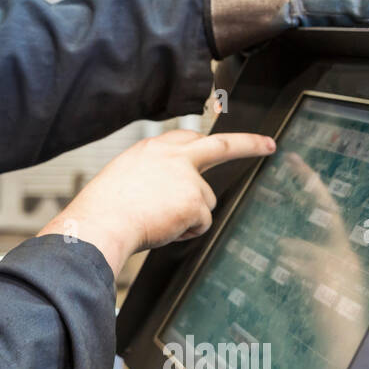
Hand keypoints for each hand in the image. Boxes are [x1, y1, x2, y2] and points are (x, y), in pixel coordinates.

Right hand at [38, 129, 275, 276]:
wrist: (99, 224)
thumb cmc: (104, 209)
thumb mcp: (124, 178)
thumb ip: (153, 176)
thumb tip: (169, 193)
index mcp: (152, 149)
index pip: (187, 137)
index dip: (204, 142)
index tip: (218, 140)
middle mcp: (173, 156)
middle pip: (220, 145)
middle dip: (248, 144)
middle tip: (268, 145)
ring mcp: (186, 177)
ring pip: (205, 201)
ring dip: (189, 215)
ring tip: (158, 220)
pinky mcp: (194, 200)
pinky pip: (200, 223)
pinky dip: (186, 231)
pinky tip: (163, 228)